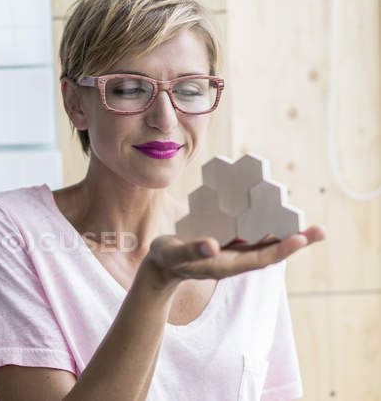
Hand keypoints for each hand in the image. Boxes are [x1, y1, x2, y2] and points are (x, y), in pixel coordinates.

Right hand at [142, 225, 326, 285]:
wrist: (161, 267)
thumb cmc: (166, 260)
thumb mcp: (175, 255)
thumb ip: (192, 251)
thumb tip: (213, 245)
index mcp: (226, 265)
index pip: (261, 259)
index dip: (282, 249)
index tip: (301, 238)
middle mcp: (235, 260)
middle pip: (271, 252)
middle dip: (295, 241)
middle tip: (320, 230)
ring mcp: (233, 252)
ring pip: (265, 243)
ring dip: (285, 233)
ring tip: (307, 222)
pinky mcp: (228, 244)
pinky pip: (253, 235)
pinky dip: (266, 225)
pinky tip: (273, 213)